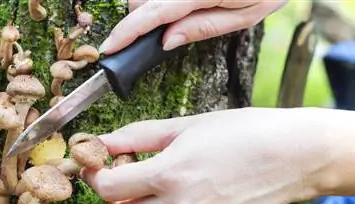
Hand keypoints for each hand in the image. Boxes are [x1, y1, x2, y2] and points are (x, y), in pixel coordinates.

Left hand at [82, 108, 349, 203]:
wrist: (293, 156)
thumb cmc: (241, 133)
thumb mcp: (184, 126)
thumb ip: (136, 137)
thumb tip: (100, 142)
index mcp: (169, 174)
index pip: (107, 189)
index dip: (97, 177)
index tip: (100, 168)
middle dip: (120, 197)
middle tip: (134, 178)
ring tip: (164, 192)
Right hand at [99, 0, 286, 53]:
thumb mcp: (244, 16)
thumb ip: (203, 27)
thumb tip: (166, 42)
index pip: (154, 13)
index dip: (128, 32)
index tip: (110, 47)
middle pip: (142, 0)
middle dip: (137, 21)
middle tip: (151, 37)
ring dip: (149, 8)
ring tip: (170, 20)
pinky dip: (159, 1)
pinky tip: (174, 8)